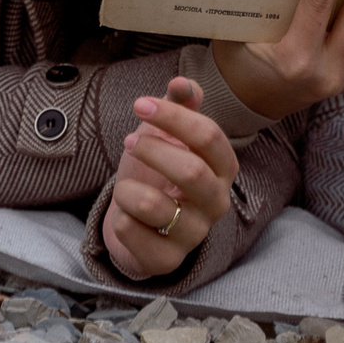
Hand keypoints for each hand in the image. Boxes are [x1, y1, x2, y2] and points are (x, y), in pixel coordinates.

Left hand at [101, 77, 236, 279]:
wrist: (140, 222)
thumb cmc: (158, 171)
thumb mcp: (168, 134)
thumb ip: (180, 105)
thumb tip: (182, 82)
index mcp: (223, 168)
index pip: (209, 137)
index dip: (173, 116)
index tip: (139, 104)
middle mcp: (216, 203)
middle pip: (191, 171)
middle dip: (152, 150)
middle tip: (128, 140)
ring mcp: (194, 235)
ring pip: (153, 205)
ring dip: (127, 188)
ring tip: (125, 186)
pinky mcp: (167, 260)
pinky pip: (131, 232)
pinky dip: (119, 216)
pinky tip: (126, 215)